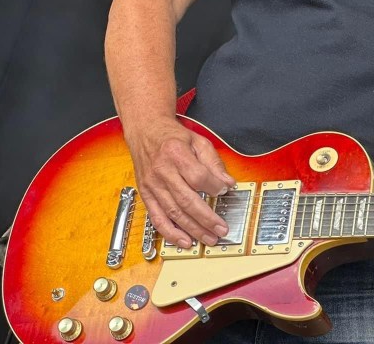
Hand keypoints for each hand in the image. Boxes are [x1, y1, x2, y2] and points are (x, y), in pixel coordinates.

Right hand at [123, 117, 235, 248]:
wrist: (146, 131)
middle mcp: (162, 171)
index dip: (214, 187)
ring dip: (192, 229)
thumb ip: (214, 162)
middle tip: (221, 229)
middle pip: (186, 200)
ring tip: (208, 238)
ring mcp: (152, 185)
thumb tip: (227, 183)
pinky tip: (184, 241)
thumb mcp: (198, 141)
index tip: (225, 191)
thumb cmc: (172, 136)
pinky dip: (170, 233)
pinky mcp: (146, 195)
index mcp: (176, 153)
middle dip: (206, 218)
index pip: (198, 176)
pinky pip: (157, 218)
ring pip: (173, 213)